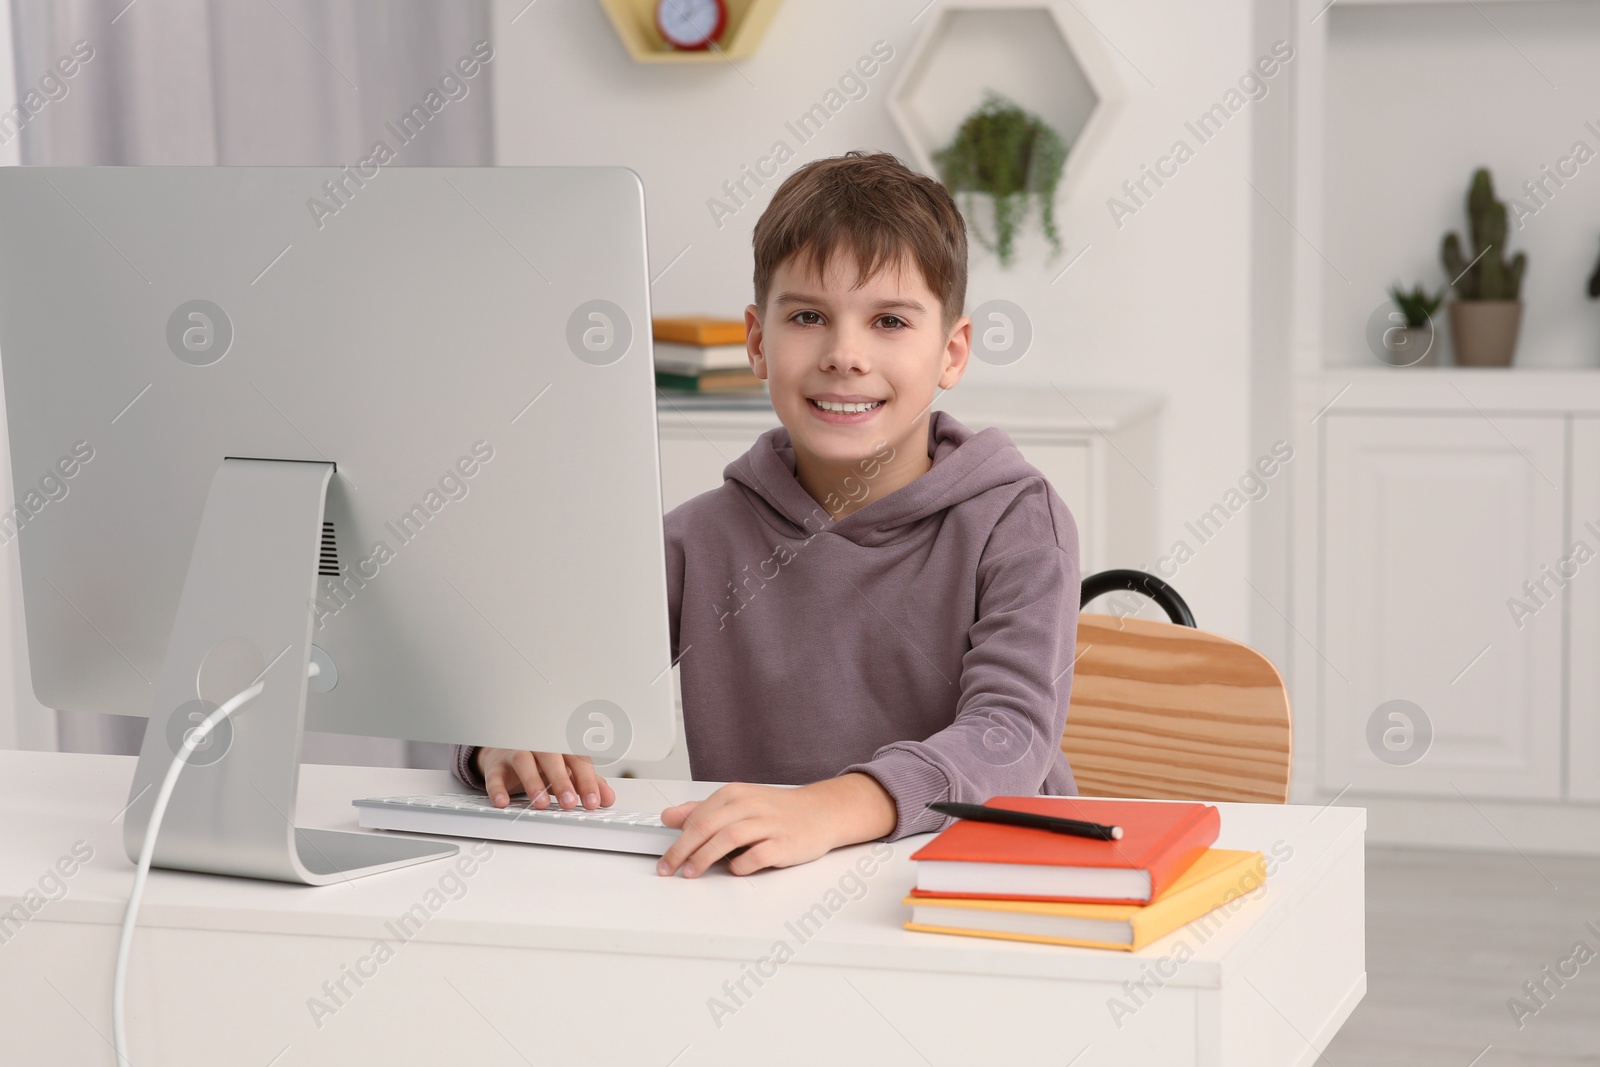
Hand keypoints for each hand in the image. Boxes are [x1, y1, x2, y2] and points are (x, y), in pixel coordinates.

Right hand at [475, 748, 616, 810]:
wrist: (507, 752)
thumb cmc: (542, 761)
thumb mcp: (568, 769)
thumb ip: (588, 782)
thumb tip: (608, 798)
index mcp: (562, 747)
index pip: (577, 761)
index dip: (587, 781)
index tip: (593, 802)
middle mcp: (539, 747)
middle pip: (552, 758)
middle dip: (561, 781)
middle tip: (569, 803)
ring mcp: (516, 753)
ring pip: (524, 762)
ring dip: (532, 782)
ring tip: (540, 804)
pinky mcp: (496, 766)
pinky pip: (494, 775)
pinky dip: (498, 789)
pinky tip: (503, 802)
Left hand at [655, 773, 895, 877]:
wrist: (821, 812)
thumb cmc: (777, 810)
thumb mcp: (737, 803)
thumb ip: (701, 810)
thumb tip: (669, 817)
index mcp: (735, 794)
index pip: (698, 817)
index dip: (676, 840)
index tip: (665, 859)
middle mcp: (750, 805)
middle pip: (708, 826)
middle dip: (683, 850)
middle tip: (670, 868)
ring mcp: (769, 824)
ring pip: (728, 838)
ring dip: (705, 858)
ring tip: (692, 872)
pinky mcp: (785, 843)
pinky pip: (757, 856)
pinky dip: (741, 865)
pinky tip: (735, 870)